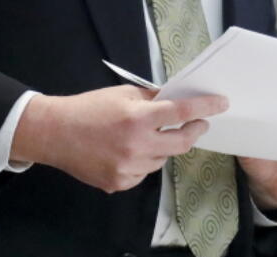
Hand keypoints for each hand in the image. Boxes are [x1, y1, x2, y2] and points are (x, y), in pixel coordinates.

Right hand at [11, 85, 227, 192]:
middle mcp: (136, 145)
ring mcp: (128, 168)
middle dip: (194, 132)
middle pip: (181, 143)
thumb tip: (175, 99)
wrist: (55, 133)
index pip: (181, 113)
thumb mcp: (122, 94)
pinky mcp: (119, 183)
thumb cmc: (88, 108)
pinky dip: (143, 161)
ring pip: (161, 159)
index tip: (221, 104)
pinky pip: (143, 173)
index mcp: (137, 117)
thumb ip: (151, 99)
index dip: (205, 108)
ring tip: (145, 135)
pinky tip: (127, 151)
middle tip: (199, 124)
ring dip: (162, 146)